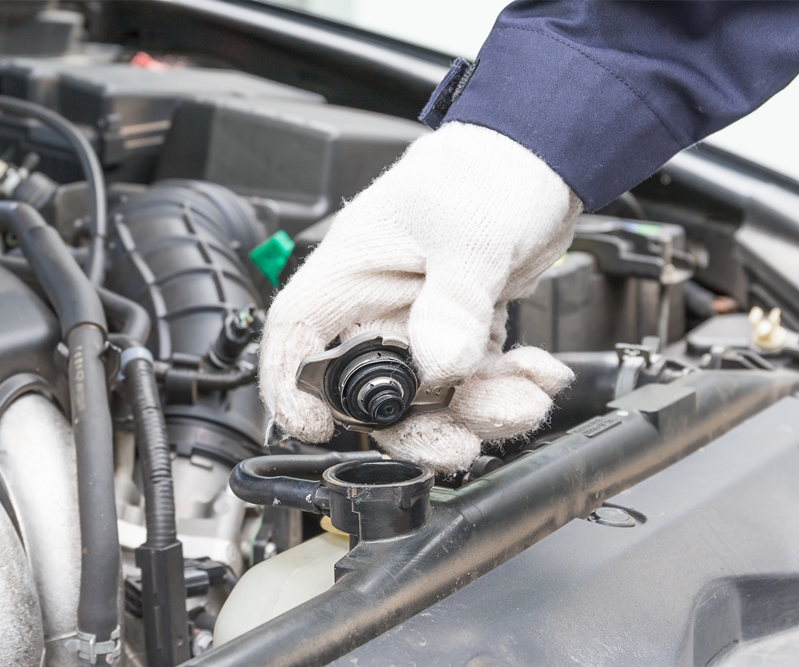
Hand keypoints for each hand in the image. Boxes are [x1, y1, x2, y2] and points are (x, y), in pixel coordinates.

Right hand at [259, 122, 581, 472]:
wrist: (537, 160)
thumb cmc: (484, 171)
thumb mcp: (469, 232)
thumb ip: (454, 301)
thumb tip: (439, 364)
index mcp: (349, 274)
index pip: (296, 337)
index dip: (292, 390)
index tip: (319, 427)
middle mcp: (375, 308)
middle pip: (369, 393)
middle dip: (417, 428)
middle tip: (460, 442)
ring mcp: (417, 326)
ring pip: (429, 399)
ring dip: (477, 412)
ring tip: (525, 397)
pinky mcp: (457, 335)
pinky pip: (472, 384)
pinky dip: (507, 389)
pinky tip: (538, 375)